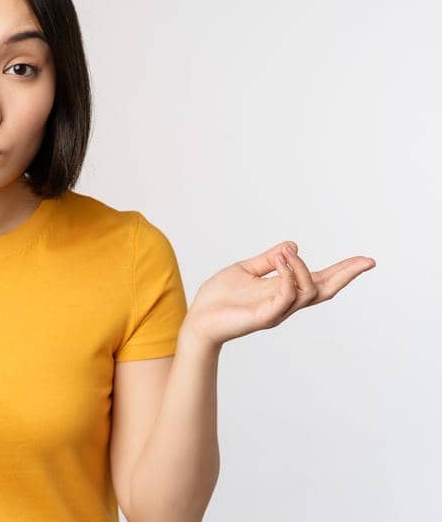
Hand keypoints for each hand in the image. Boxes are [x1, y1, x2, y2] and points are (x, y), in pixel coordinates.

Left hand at [183, 241, 375, 346]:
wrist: (198, 319)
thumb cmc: (220, 298)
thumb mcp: (245, 270)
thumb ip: (268, 260)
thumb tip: (292, 245)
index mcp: (283, 290)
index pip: (320, 280)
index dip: (342, 271)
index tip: (365, 260)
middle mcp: (286, 302)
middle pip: (325, 290)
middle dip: (346, 275)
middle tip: (365, 262)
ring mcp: (277, 311)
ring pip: (307, 292)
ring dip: (301, 268)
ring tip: (285, 253)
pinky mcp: (263, 316)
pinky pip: (285, 299)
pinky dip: (288, 278)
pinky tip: (281, 262)